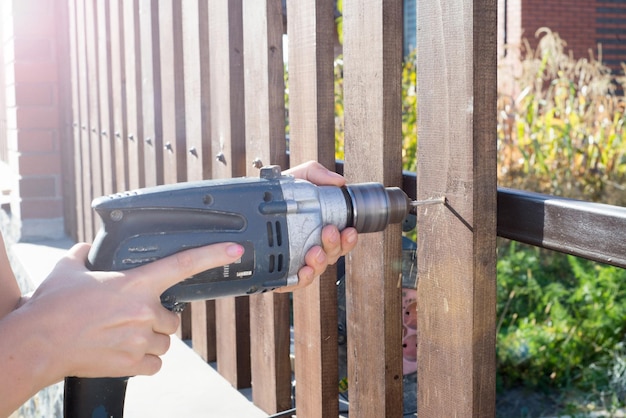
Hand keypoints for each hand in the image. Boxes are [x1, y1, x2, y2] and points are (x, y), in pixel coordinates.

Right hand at [19, 241, 244, 379]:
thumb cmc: (53, 306)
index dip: (214, 254)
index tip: (236, 250)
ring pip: (165, 342)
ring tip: (123, 338)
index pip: (184, 264)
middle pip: (173, 317)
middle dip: (158, 320)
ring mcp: (142, 338)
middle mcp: (145, 310)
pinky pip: (156, 364)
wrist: (38, 343)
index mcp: (136, 283)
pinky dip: (145, 362)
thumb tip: (86, 249)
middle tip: (132, 320)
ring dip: (151, 341)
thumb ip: (84, 255)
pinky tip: (125, 354)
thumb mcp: (69, 269)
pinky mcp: (134, 363)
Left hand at [275, 161, 357, 291]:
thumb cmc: (278, 194)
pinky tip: (302, 271)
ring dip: (320, 262)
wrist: (248, 203)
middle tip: (329, 232)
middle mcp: (313, 246)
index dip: (348, 238)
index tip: (349, 230)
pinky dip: (302, 278)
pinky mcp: (282, 273)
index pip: (341, 239)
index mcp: (320, 229)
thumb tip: (338, 181)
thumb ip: (316, 173)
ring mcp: (298, 260)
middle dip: (335, 246)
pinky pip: (295, 281)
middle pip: (332, 255)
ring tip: (314, 252)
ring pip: (316, 268)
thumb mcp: (297, 177)